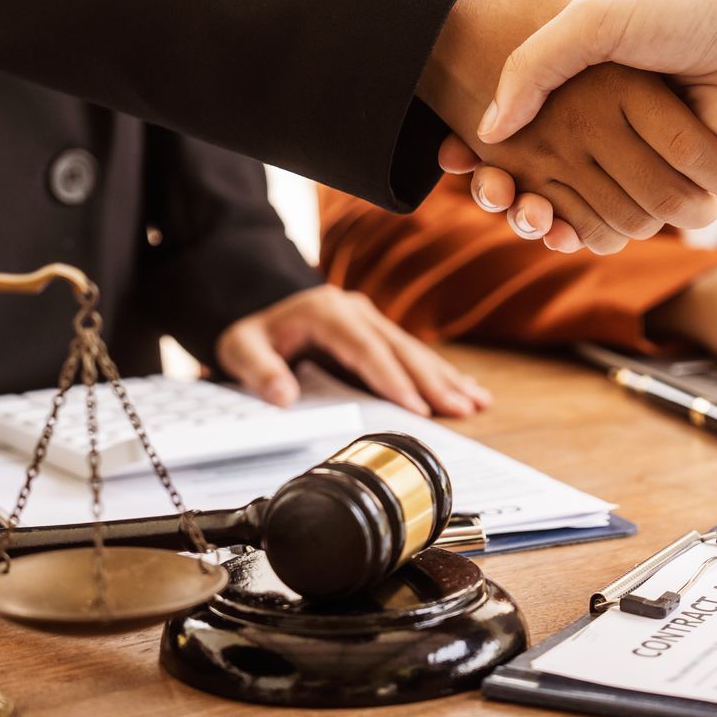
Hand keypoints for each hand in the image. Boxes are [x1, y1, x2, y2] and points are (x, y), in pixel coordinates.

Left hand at [215, 286, 490, 417]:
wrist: (257, 307)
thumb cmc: (254, 334)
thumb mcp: (240, 348)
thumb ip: (259, 370)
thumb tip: (283, 396)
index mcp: (327, 312)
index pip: (366, 348)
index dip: (392, 378)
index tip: (415, 406)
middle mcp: (355, 311)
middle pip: (400, 349)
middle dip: (433, 381)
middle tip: (460, 409)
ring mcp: (370, 319)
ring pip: (414, 350)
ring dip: (445, 378)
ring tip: (475, 402)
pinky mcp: (378, 332)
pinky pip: (412, 354)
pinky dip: (440, 373)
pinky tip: (467, 389)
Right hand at [423, 0, 716, 253]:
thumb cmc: (694, 12)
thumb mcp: (599, 14)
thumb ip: (536, 63)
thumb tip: (490, 129)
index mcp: (593, 66)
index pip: (524, 114)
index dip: (485, 139)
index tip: (453, 154)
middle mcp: (616, 110)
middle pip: (541, 162)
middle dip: (506, 181)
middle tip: (485, 190)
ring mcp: (646, 149)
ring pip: (575, 196)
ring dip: (540, 209)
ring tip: (518, 208)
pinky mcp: (677, 183)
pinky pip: (619, 219)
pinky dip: (582, 230)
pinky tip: (553, 227)